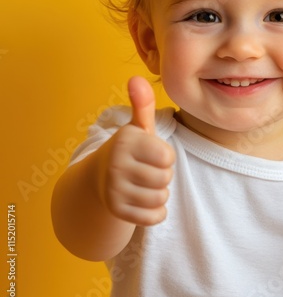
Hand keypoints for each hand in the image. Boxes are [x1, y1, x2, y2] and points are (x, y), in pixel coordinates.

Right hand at [97, 76, 174, 225]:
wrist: (101, 178)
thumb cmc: (130, 150)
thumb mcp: (138, 127)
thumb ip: (143, 104)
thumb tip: (136, 78)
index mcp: (126, 141)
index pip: (167, 156)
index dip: (165, 156)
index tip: (152, 153)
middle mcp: (116, 165)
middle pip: (165, 179)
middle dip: (163, 175)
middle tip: (148, 170)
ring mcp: (114, 190)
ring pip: (161, 199)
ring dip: (159, 193)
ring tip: (144, 183)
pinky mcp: (117, 212)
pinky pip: (155, 218)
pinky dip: (155, 212)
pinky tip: (143, 200)